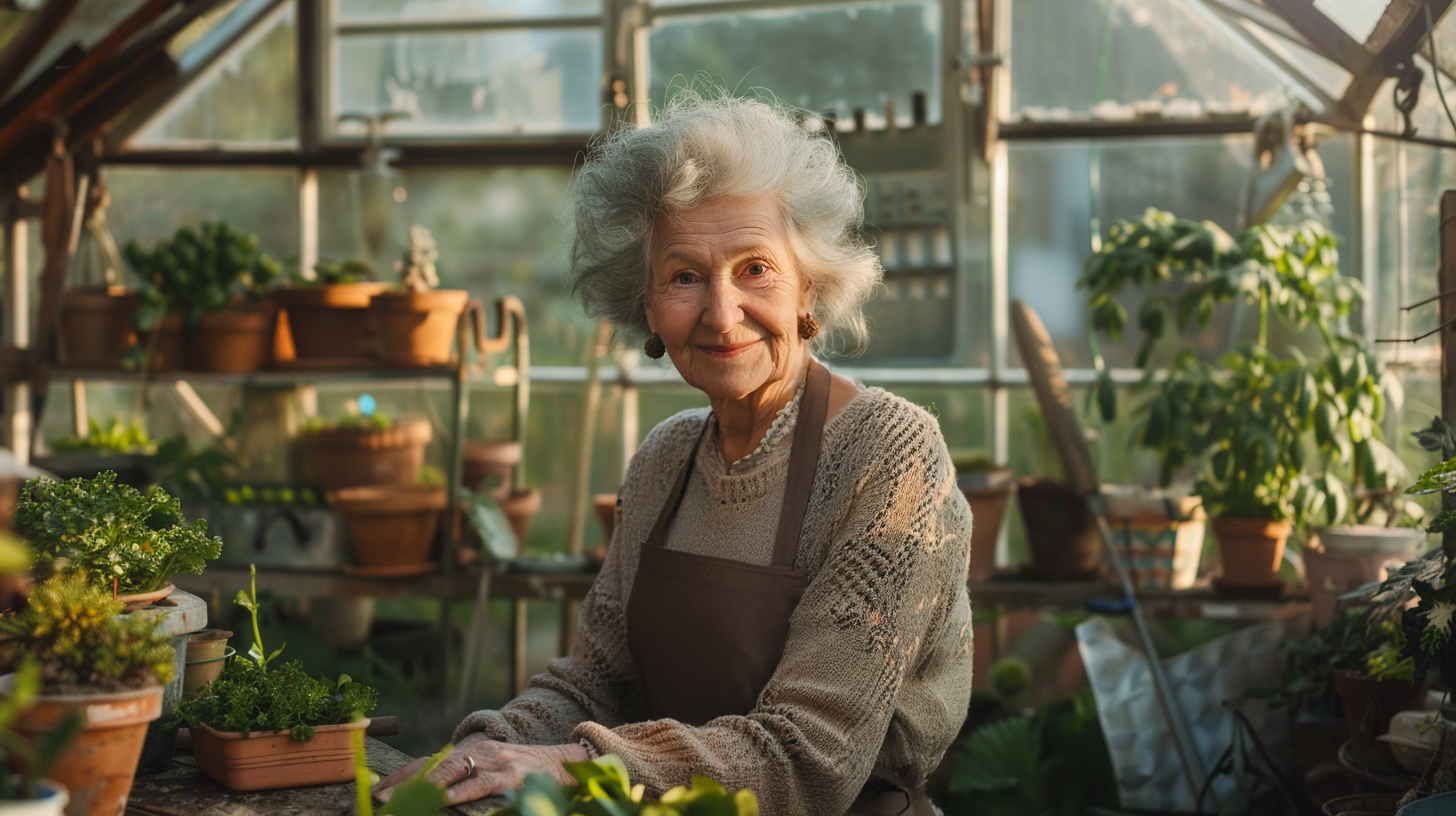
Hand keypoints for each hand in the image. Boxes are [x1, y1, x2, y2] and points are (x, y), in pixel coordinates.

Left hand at [373, 732, 590, 805]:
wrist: (565, 761)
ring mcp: (494, 762)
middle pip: (432, 766)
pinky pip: (480, 784)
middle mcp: (478, 752)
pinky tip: (443, 800)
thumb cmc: (525, 772)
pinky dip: (460, 792)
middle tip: (380, 800)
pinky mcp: (511, 776)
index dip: (400, 777)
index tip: (377, 793)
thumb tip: (432, 795)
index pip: (427, 763)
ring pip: (451, 772)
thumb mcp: (491, 769)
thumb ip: (465, 778)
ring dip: (423, 788)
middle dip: (404, 784)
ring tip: (402, 802)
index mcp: (470, 753)